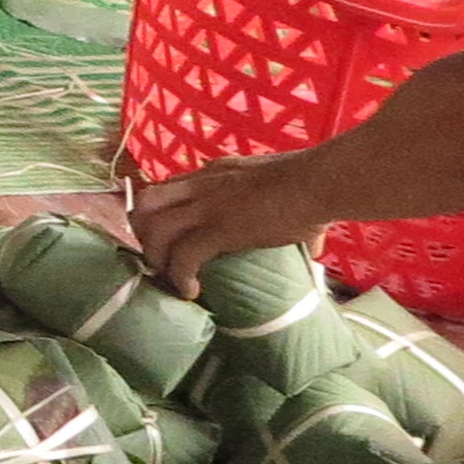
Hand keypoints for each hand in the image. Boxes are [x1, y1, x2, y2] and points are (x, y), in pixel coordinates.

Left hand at [135, 150, 333, 295]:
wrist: (320, 183)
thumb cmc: (313, 186)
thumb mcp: (283, 190)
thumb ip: (285, 214)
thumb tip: (312, 247)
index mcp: (213, 173)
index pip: (167, 188)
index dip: (161, 215)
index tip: (169, 237)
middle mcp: (200, 185)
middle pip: (145, 203)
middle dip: (143, 232)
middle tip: (160, 258)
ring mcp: (206, 206)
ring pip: (154, 229)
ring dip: (156, 257)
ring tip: (170, 278)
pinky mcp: (219, 229)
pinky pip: (183, 255)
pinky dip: (179, 276)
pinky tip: (190, 290)